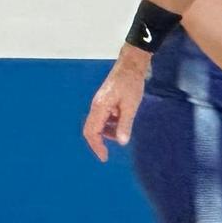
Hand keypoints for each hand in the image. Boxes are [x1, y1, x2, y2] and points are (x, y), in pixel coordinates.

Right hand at [83, 48, 148, 162]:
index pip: (92, 132)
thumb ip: (125, 124)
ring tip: (120, 134)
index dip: (97, 147)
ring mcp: (99, 103)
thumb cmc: (131, 84)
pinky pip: (102, 117)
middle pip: (90, 130)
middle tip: (107, 154)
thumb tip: (122, 142)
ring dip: (106, 133)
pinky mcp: (104, 100)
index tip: (104, 157)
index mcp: (100, 108)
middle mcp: (96, 106)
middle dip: (98, 142)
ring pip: (97, 124)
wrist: (130, 65)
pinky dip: (109, 124)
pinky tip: (120, 123)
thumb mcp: (131, 106)